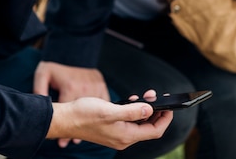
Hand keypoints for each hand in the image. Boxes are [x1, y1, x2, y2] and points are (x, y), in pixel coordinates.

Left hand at [34, 61, 109, 147]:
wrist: (72, 54)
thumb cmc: (56, 68)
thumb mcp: (43, 74)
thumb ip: (39, 89)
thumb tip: (40, 105)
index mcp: (70, 86)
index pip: (68, 113)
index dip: (65, 130)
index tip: (62, 143)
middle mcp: (84, 87)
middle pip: (82, 115)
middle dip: (77, 130)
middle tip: (72, 141)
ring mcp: (95, 86)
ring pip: (96, 110)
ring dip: (91, 123)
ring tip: (83, 134)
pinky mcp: (102, 85)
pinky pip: (104, 102)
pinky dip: (102, 113)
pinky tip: (95, 122)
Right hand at [48, 90, 172, 150]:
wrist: (65, 119)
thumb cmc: (84, 114)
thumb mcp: (110, 110)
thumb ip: (132, 111)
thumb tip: (150, 110)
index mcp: (126, 136)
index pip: (155, 131)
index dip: (165, 119)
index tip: (170, 108)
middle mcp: (123, 138)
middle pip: (148, 128)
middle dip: (155, 112)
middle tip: (154, 96)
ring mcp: (117, 135)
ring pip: (138, 124)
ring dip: (143, 110)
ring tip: (144, 96)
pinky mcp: (111, 129)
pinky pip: (128, 122)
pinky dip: (133, 111)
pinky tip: (130, 101)